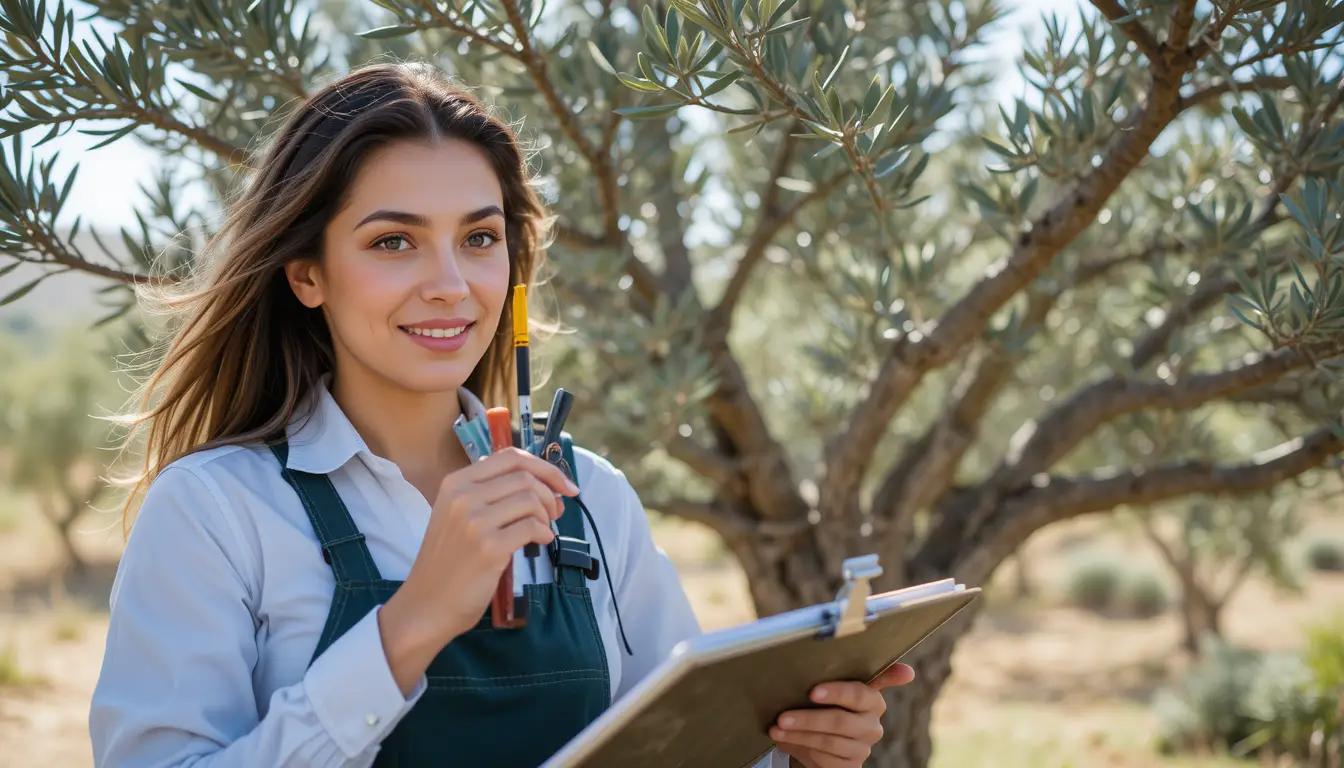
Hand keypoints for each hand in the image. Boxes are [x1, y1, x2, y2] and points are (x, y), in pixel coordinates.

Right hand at [378, 447, 578, 694]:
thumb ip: (488, 493)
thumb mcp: (457, 515)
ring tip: (544, 530)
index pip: (510, 457)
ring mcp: (475, 521)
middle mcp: (463, 496)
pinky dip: (545, 533)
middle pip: (525, 477)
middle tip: (557, 512)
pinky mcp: (489, 548)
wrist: (427, 604)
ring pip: (531, 499)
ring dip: (547, 515)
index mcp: (455, 482)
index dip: (544, 467)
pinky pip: (532, 527)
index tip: (563, 484)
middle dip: (551, 492)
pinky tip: (540, 542)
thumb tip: (538, 481)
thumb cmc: (448, 562)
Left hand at [768, 663, 915, 767]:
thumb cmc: (831, 704)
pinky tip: (784, 741)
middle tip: (782, 716)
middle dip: (808, 718)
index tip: (813, 692)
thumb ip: (862, 670)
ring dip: (799, 735)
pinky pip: (825, 760)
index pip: (858, 694)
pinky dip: (800, 749)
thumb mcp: (839, 686)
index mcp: (873, 700)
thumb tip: (908, 673)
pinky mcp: (850, 766)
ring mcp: (862, 749)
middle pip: (840, 722)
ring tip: (776, 729)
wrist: (828, 740)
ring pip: (829, 742)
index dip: (836, 693)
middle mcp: (872, 726)